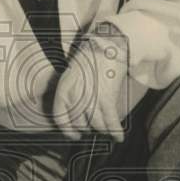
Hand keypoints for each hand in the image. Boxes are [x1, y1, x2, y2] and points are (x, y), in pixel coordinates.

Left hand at [53, 24, 128, 141]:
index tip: (74, 135)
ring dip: (103, 129)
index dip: (68, 131)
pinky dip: (115, 131)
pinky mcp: (107, 99)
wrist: (106, 44)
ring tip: (107, 130)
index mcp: (64, 90)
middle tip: (94, 129)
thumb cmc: (91, 57)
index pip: (61, 118)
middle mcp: (75, 97)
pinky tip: (118, 137)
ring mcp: (91, 99)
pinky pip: (110, 121)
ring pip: (96, 125)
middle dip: (88, 128)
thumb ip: (73, 93)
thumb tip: (80, 111)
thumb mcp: (73, 75)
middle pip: (80, 124)